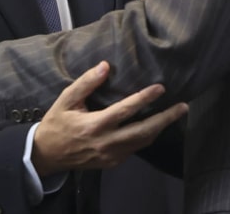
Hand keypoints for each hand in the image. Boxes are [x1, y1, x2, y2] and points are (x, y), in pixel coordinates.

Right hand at [31, 61, 187, 173]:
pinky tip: (154, 125)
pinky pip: (134, 149)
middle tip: (183, 107)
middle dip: (165, 119)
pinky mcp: (112, 162)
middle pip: (143, 131)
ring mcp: (111, 155)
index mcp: (94, 125)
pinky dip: (146, 137)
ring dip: (160, 128)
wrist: (46, 155)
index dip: (144, 98)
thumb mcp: (66, 100)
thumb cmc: (56, 124)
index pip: (125, 110)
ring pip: (142, 142)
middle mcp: (106, 143)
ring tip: (175, 114)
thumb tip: (105, 65)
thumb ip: (86, 83)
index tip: (161, 88)